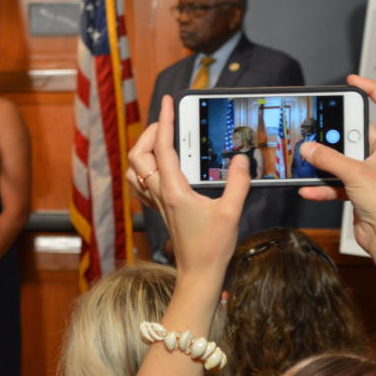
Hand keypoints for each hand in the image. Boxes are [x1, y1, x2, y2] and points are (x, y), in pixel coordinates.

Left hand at [127, 95, 249, 276]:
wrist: (199, 273)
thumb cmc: (213, 246)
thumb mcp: (232, 211)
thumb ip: (237, 182)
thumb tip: (241, 159)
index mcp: (173, 190)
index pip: (162, 147)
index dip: (164, 120)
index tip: (169, 102)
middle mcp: (160, 194)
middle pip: (138, 155)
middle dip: (149, 132)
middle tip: (168, 122)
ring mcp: (157, 203)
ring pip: (134, 170)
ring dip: (143, 150)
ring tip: (162, 140)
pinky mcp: (160, 210)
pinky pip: (141, 183)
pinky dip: (145, 168)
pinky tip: (161, 166)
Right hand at [297, 75, 375, 260]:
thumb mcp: (355, 174)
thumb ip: (329, 159)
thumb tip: (308, 148)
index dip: (373, 89)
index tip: (353, 81)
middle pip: (356, 133)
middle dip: (336, 134)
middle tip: (319, 129)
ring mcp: (368, 173)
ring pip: (341, 159)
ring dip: (325, 162)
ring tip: (308, 159)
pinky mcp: (357, 190)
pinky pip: (335, 182)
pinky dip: (321, 186)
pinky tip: (308, 189)